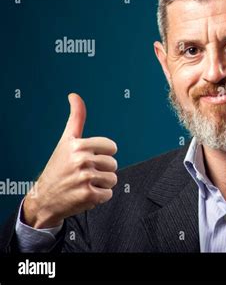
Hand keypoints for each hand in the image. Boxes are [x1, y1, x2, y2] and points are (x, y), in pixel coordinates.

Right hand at [23, 93, 117, 228]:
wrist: (44, 198)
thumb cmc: (58, 167)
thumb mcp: (66, 140)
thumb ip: (76, 118)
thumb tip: (74, 95)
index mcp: (78, 145)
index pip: (112, 147)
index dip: (103, 153)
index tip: (90, 157)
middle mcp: (81, 160)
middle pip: (113, 164)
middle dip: (102, 170)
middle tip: (84, 173)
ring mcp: (84, 178)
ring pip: (112, 179)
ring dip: (101, 183)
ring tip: (84, 183)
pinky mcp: (88, 195)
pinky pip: (108, 193)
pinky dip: (99, 196)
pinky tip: (84, 194)